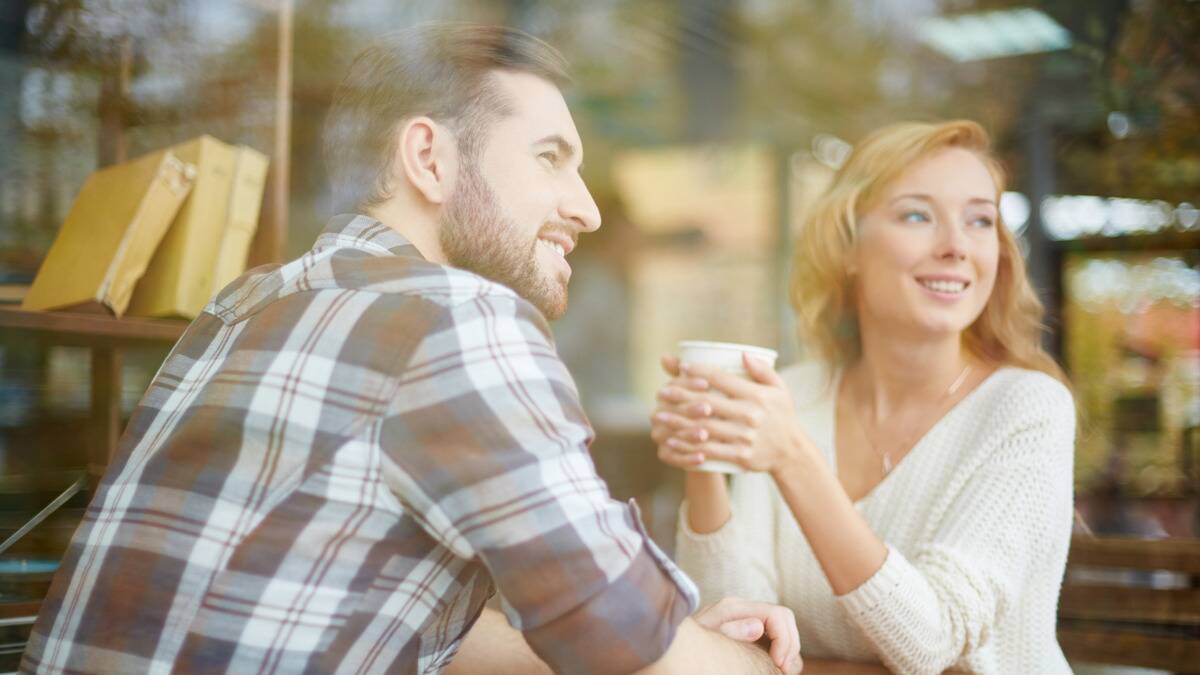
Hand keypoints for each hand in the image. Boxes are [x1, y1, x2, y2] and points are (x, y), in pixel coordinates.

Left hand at [652, 353, 809, 473]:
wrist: (792, 452)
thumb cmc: (782, 416)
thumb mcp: (780, 389)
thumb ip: (762, 370)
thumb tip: (742, 353)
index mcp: (757, 396)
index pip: (722, 380)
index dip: (699, 372)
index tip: (681, 367)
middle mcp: (750, 415)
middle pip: (707, 402)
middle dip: (681, 396)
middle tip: (662, 392)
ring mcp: (744, 436)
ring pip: (704, 427)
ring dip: (678, 422)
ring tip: (660, 417)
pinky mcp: (740, 455)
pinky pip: (709, 450)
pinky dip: (688, 446)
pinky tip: (672, 442)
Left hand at [695, 597, 801, 673]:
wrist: (675, 644)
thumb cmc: (688, 643)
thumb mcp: (706, 636)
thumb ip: (731, 630)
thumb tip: (758, 627)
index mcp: (735, 607)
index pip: (777, 614)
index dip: (785, 640)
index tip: (779, 664)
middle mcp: (745, 610)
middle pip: (786, 619)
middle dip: (791, 646)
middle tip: (782, 670)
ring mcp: (748, 620)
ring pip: (785, 629)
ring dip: (789, 651)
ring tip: (780, 670)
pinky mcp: (750, 634)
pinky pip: (777, 640)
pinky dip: (782, 654)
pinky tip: (774, 668)